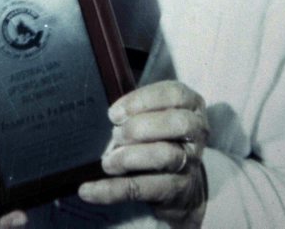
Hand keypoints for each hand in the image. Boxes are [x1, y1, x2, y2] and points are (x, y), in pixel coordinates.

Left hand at [78, 81, 208, 227]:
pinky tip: (88, 190)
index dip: (142, 100)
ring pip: (165, 155)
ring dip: (129, 157)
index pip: (174, 94)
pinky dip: (111, 190)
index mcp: (190, 105)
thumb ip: (136, 110)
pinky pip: (143, 188)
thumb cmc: (159, 137)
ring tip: (107, 161)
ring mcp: (190, 162)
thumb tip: (106, 116)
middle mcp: (196, 132)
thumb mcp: (154, 115)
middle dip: (140, 127)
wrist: (179, 184)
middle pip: (177, 123)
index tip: (114, 113)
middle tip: (115, 135)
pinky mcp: (176, 190)